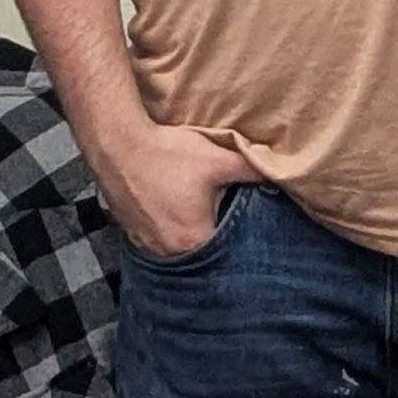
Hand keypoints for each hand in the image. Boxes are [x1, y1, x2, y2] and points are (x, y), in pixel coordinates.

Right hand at [93, 120, 259, 260]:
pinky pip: (159, 241)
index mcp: (194, 239)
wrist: (118, 145)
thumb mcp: (217, 159)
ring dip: (189, 234)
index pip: (227, 252)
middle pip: (203, 253)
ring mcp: (147, 245)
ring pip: (179, 248)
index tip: (245, 226)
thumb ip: (251, 171)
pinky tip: (173, 212)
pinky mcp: (132, 234)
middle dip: (215, 237)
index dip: (239, 238)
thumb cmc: (167, 154)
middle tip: (222, 217)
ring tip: (197, 215)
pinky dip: (169, 230)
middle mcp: (169, 251)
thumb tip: (279, 176)